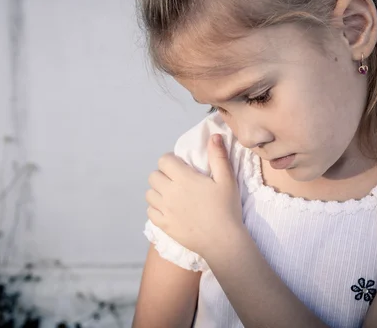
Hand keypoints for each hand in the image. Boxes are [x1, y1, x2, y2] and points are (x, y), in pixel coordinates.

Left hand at [146, 134, 243, 257]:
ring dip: (158, 192)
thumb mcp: (227, 180)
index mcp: (184, 178)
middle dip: (163, 175)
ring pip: (149, 194)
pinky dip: (156, 208)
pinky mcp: (164, 225)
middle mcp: (170, 192)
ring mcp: (165, 210)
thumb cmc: (227, 209)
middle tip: (177, 181)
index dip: (170, 161)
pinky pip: (150, 211)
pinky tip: (168, 210)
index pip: (164, 160)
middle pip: (153, 176)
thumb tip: (213, 135)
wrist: (223, 241)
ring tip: (172, 195)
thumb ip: (218, 156)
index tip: (180, 166)